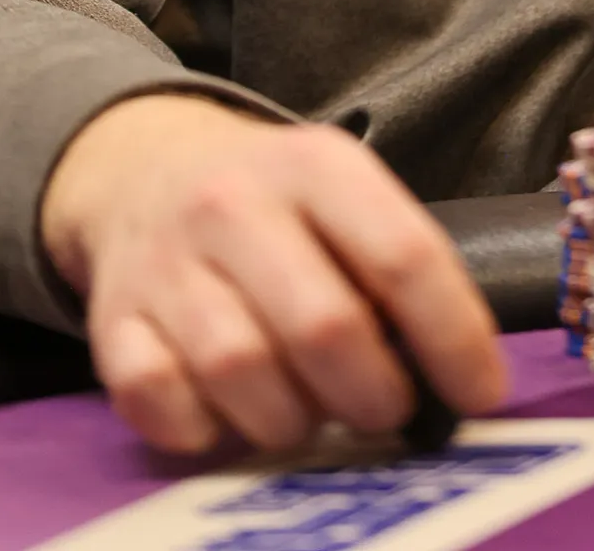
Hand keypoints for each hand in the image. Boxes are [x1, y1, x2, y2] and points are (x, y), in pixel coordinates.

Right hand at [40, 93, 507, 455]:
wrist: (146, 168)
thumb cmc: (274, 206)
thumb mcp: (342, 194)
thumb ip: (394, 267)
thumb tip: (460, 376)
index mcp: (314, 165)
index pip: (402, 255)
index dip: (453, 337)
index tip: (481, 393)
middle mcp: (234, 203)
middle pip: (324, 326)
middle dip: (373, 395)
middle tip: (384, 411)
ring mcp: (166, 261)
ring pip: (241, 370)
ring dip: (291, 419)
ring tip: (308, 410)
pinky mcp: (112, 318)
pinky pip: (159, 400)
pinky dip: (203, 429)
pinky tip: (229, 414)